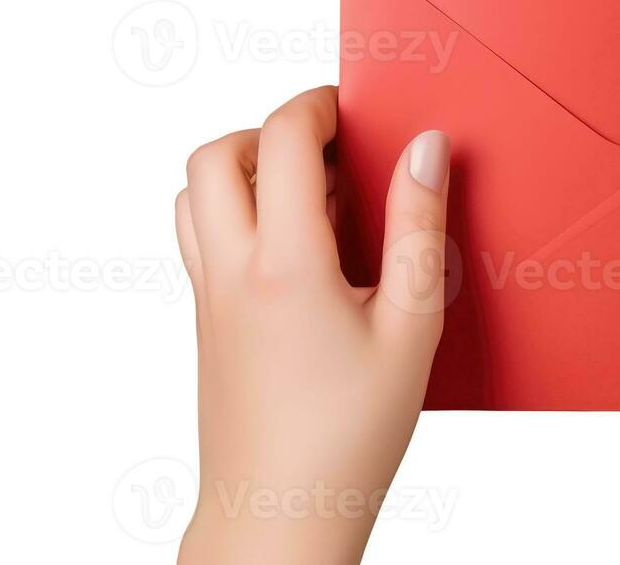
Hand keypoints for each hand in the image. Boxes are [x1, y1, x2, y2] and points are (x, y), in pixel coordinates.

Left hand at [173, 86, 450, 564]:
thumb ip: (419, 228)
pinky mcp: (206, 323)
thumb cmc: (349, 436)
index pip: (283, 138)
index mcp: (285, 264)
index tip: (355, 110)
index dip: (319, 105)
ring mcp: (209, 298)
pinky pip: (201, 238)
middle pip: (215, 153)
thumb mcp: (412, 328)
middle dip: (270, 130)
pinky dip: (236, 215)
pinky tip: (298, 253)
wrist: (280, 514)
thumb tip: (425, 149)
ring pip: (194, 194)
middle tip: (328, 148)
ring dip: (245, 172)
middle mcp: (231, 271)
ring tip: (312, 198)